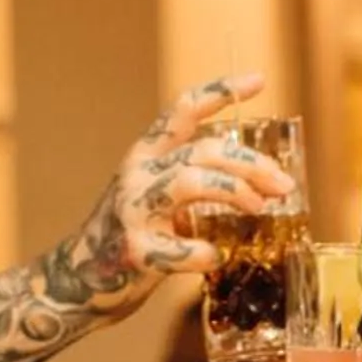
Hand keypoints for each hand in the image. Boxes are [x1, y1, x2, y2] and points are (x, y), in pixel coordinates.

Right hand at [50, 74, 296, 310]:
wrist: (79, 281)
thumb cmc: (132, 236)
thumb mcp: (157, 194)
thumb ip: (194, 179)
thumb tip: (258, 181)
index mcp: (146, 155)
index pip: (184, 109)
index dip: (221, 91)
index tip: (258, 80)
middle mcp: (137, 173)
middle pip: (204, 150)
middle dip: (251, 164)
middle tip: (282, 185)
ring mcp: (132, 210)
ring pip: (189, 182)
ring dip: (233, 192)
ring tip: (257, 208)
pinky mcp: (134, 251)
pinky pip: (179, 248)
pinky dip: (204, 252)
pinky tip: (213, 256)